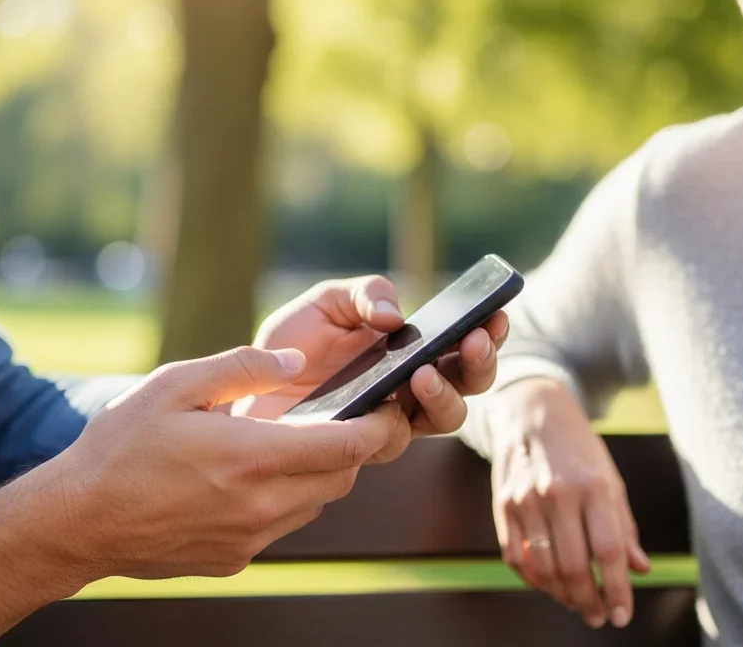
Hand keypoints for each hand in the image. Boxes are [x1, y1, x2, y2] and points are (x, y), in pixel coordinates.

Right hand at [50, 345, 401, 579]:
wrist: (79, 521)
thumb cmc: (121, 447)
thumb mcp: (175, 385)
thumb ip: (242, 368)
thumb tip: (295, 364)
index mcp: (253, 456)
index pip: (348, 446)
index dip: (376, 426)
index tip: (385, 407)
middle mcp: (262, 504)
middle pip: (341, 478)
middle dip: (349, 449)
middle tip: (335, 419)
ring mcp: (250, 538)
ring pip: (314, 504)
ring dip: (315, 475)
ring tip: (283, 445)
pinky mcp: (235, 559)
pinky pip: (280, 526)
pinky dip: (282, 500)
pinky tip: (245, 479)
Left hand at [231, 275, 508, 462]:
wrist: (246, 388)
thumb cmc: (291, 344)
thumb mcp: (327, 302)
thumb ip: (364, 295)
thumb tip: (395, 317)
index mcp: (413, 350)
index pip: (464, 343)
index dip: (489, 330)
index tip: (496, 314)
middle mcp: (412, 389)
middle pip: (470, 384)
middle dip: (481, 363)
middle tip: (474, 340)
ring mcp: (392, 420)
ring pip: (445, 418)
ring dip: (446, 395)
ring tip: (423, 373)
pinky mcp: (364, 447)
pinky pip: (394, 441)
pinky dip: (396, 421)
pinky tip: (385, 402)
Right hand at [487, 379, 649, 628]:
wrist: (532, 412)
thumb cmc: (579, 449)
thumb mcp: (611, 481)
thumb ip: (624, 527)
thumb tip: (639, 569)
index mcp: (594, 486)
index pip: (608, 551)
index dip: (618, 589)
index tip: (622, 615)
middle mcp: (558, 493)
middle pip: (573, 566)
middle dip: (589, 601)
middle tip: (598, 616)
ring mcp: (525, 499)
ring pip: (543, 567)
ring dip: (562, 595)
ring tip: (576, 602)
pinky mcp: (502, 504)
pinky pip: (515, 557)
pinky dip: (533, 579)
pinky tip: (548, 584)